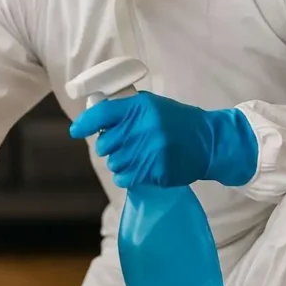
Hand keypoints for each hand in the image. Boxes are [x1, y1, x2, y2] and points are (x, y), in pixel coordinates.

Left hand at [69, 91, 258, 188]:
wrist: (209, 141)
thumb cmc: (179, 122)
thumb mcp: (154, 106)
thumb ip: (127, 111)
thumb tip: (95, 121)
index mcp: (141, 107)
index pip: (102, 115)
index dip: (85, 124)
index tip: (75, 131)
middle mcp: (143, 128)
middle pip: (104, 144)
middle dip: (109, 146)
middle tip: (125, 144)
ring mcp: (150, 151)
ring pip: (114, 164)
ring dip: (120, 163)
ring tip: (137, 156)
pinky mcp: (156, 171)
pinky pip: (126, 178)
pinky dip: (128, 176)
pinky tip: (140, 169)